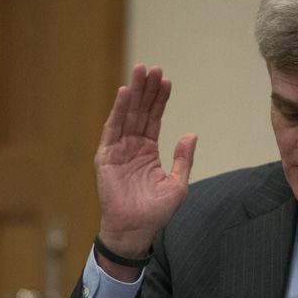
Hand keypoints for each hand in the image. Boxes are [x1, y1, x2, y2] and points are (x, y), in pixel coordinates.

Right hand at [94, 64, 196, 263]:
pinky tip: (125, 93)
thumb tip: (191, 134)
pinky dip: (118, 111)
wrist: (136, 230)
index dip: (160, 99)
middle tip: (152, 67)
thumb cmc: (156, 212)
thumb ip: (183, 159)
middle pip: (140, 111)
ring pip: (127, 115)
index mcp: (148, 151)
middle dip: (146, 89)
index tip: (166, 79)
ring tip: (140, 71)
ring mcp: (118, 150)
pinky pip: (113, 130)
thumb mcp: (178, 184)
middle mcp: (132, 146)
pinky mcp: (106, 156)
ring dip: (133, 93)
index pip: (154, 118)